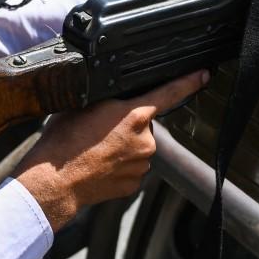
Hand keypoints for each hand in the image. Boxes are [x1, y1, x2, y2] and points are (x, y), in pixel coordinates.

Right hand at [16, 70, 208, 230]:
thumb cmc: (63, 141)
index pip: (169, 93)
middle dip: (126, 126)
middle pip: (143, 125)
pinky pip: (132, 169)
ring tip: (93, 151)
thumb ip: (109, 101)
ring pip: (137, 149)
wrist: (55, 181)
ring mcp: (142, 164)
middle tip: (98, 131)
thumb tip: (115, 100)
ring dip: (122, 147)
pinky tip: (98, 167)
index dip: (188, 83)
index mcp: (134, 115)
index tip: (203, 76)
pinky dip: (118, 167)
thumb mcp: (83, 106)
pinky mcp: (135, 183)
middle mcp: (145, 140)